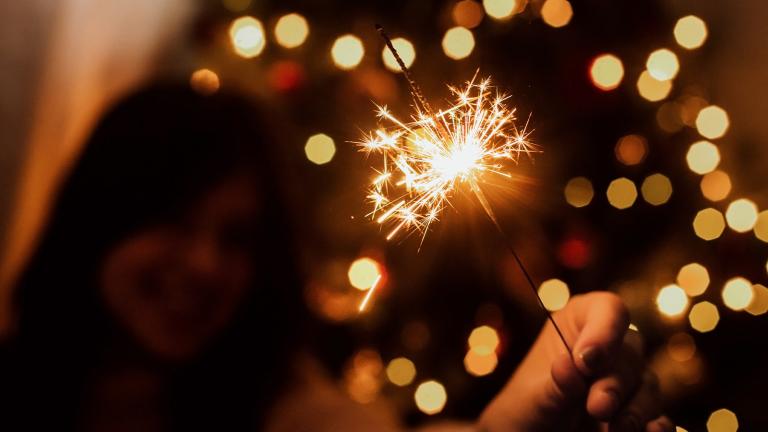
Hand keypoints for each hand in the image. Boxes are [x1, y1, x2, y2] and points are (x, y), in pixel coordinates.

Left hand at [478, 292, 672, 431]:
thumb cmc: (525, 409)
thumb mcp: (533, 397)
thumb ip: (556, 384)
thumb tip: (569, 365)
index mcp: (578, 323)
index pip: (608, 309)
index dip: (605, 331)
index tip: (586, 361)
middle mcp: (608, 347)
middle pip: (631, 353)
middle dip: (615, 383)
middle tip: (597, 407)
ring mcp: (626, 381)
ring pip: (648, 385)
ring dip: (636, 409)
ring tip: (615, 429)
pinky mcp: (638, 414)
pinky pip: (660, 417)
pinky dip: (657, 427)